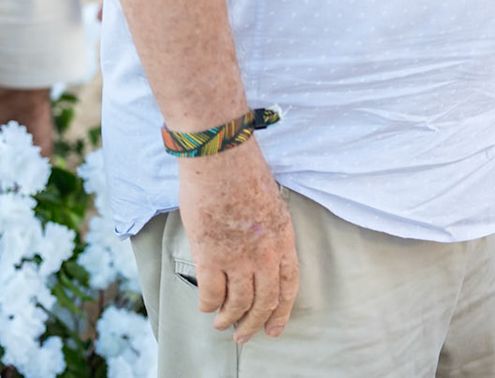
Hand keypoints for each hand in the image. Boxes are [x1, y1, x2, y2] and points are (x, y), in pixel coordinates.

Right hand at [177, 143, 298, 342]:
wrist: (221, 158)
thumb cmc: (243, 172)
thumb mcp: (270, 203)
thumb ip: (267, 232)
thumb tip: (257, 252)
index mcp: (283, 237)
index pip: (289, 285)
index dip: (282, 311)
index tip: (274, 328)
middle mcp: (265, 253)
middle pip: (265, 300)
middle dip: (254, 323)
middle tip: (244, 336)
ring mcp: (239, 256)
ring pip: (238, 303)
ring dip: (228, 319)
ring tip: (221, 325)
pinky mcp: (211, 256)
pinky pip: (211, 294)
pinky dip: (207, 305)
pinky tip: (205, 306)